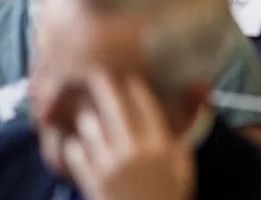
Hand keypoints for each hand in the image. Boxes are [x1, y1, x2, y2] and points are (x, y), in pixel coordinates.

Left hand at [62, 72, 195, 199]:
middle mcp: (134, 150)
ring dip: (87, 117)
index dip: (135, 86)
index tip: (129, 76)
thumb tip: (186, 113)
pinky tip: (77, 142)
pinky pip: (74, 152)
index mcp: (160, 145)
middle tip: (96, 73)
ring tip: (86, 110)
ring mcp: (110, 165)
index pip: (145, 105)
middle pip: (115, 107)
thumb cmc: (167, 196)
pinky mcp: (91, 180)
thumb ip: (180, 138)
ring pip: (90, 126)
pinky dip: (73, 144)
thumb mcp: (184, 167)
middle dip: (104, 86)